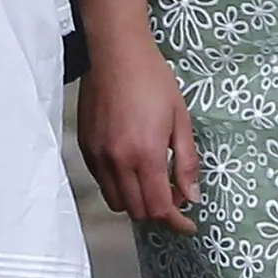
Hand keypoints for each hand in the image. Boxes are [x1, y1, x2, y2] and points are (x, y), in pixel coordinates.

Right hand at [77, 37, 200, 231]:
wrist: (115, 53)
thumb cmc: (152, 80)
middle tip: (175, 198)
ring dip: (137, 201)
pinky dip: (119, 186)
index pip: (159, 207)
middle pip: (137, 211)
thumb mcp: (180, 120)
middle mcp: (117, 160)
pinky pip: (101, 182)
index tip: (188, 224)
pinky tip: (132, 168)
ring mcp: (98, 155)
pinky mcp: (85, 147)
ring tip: (152, 183)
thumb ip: (186, 162)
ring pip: (116, 201)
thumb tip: (192, 196)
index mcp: (145, 154)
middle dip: (159, 212)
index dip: (176, 221)